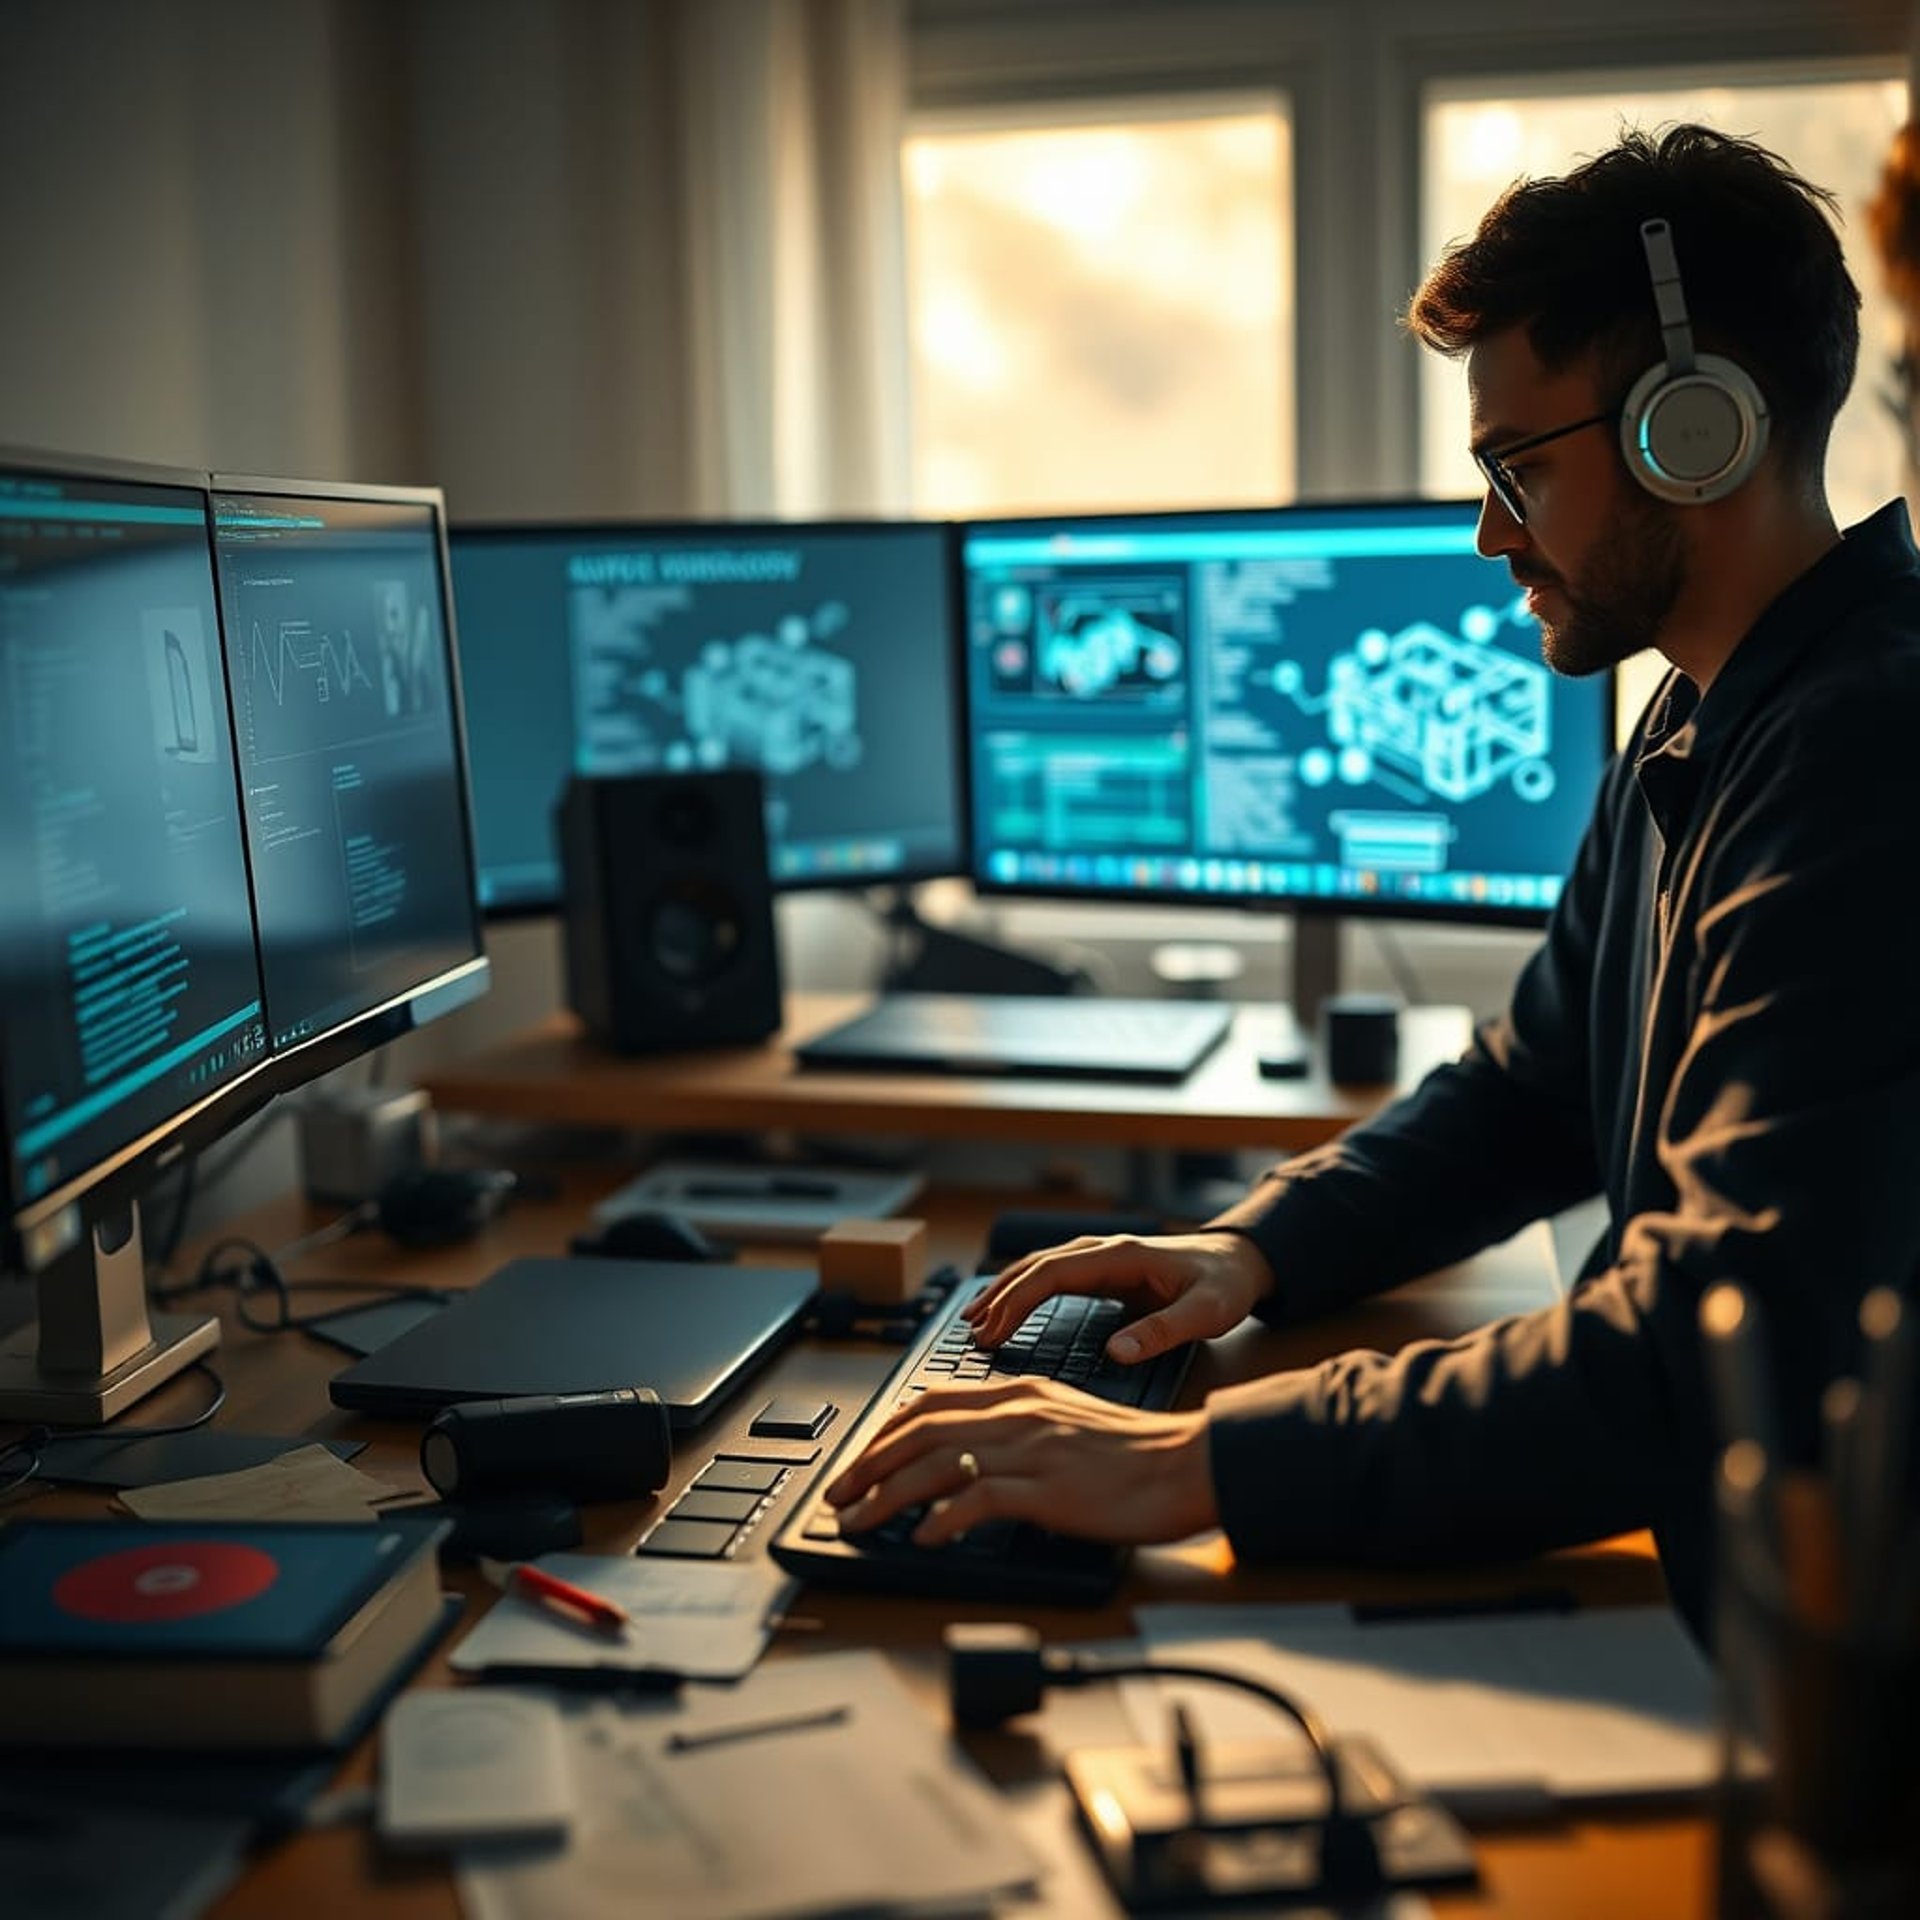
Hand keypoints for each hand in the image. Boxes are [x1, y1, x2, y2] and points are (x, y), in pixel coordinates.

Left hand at [823, 1379, 1216, 1546]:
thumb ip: (1021, 1429)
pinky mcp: (1048, 1488)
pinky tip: (923, 1537)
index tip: (860, 1459)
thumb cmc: (1134, 1453)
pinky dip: (943, 1518)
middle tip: (838, 1495)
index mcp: (1021, 1393)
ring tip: (859, 1522)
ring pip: (936, 1464)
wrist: (1186, 1463)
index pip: (932, 1402)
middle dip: (868, 1465)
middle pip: (920, 1431)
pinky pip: (980, 1498)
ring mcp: (1031, 1449)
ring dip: (886, 1496)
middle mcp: (1018, 1413)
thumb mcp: (1066, 1422)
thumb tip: (974, 1459)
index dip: (885, 1432)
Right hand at [964, 1229, 1275, 1361]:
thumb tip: (1116, 1353)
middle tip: (972, 1332)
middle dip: (1000, 1296)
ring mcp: (1101, 1258)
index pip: (1053, 1272)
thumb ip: (1163, 1332)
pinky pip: (1052, 1277)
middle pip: (1036, 1267)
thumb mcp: (1207, 1313)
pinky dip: (1024, 1291)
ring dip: (1005, 1291)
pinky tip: (1007, 1310)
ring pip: (1039, 1268)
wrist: (1242, 1260)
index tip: (994, 1328)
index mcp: (1121, 1256)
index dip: (1018, 1299)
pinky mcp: (1103, 1271)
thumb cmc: (1225, 1285)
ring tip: (975, 1321)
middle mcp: (1103, 1250)